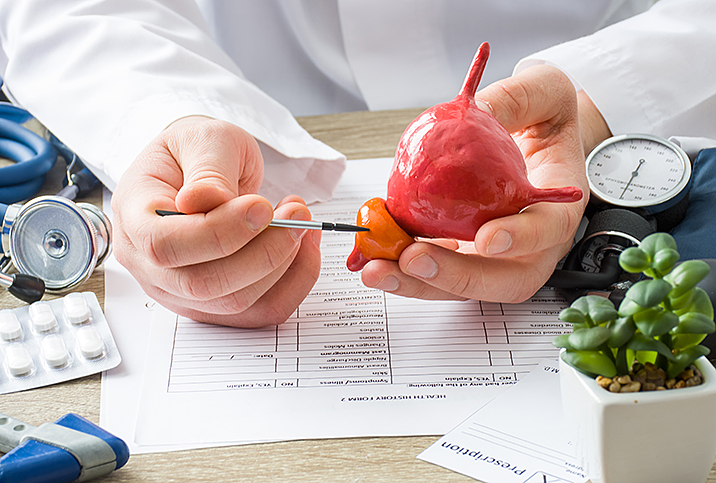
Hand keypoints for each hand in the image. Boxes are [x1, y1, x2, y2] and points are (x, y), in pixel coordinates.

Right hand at [111, 116, 321, 326]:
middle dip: (262, 253)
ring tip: (301, 221)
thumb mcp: (202, 138)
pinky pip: (259, 312)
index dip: (218, 233)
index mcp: (134, 216)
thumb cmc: (195, 150)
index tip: (262, 207)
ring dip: (283, 265)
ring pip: (235, 303)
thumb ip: (207, 169)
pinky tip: (304, 247)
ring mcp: (180, 290)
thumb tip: (206, 199)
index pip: (164, 245)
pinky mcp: (215, 302)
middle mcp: (149, 264)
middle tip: (297, 214)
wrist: (200, 167)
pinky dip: (293, 283)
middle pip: (202, 285)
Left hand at [361, 65, 594, 302]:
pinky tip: (375, 251)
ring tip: (376, 269)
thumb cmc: (546, 119)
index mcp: (558, 206)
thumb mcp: (542, 92)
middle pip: (502, 279)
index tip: (488, 239)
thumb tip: (477, 111)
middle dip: (454, 277)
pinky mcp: (465, 254)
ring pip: (463, 285)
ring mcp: (496, 256)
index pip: (547, 231)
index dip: (521, 240)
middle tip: (412, 258)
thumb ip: (515, 100)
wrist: (536, 139)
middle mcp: (530, 244)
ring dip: (416, 282)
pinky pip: (436, 267)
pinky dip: (403, 265)